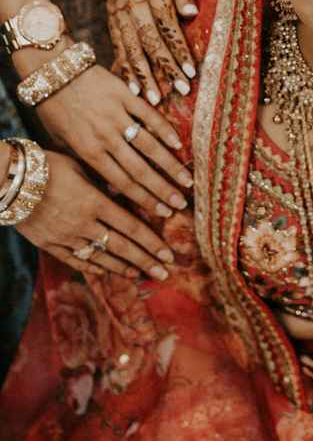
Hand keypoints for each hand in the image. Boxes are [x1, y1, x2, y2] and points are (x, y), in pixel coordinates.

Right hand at [18, 151, 173, 280]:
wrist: (9, 180)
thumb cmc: (47, 165)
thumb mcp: (82, 166)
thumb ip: (104, 183)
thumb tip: (126, 190)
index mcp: (95, 202)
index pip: (132, 226)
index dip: (152, 242)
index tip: (169, 253)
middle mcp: (84, 223)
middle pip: (122, 246)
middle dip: (146, 260)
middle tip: (165, 272)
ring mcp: (66, 237)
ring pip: (101, 257)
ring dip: (124, 267)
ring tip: (142, 275)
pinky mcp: (50, 244)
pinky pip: (76, 260)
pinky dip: (94, 267)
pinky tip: (108, 272)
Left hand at [36, 63, 192, 218]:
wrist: (52, 73)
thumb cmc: (54, 110)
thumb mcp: (62, 143)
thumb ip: (85, 165)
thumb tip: (110, 190)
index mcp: (88, 151)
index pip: (121, 183)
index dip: (144, 200)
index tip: (162, 213)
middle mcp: (105, 136)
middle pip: (139, 169)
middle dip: (162, 190)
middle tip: (181, 204)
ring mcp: (116, 115)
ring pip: (148, 145)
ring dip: (170, 165)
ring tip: (187, 180)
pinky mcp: (124, 94)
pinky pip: (148, 114)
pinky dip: (164, 129)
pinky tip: (178, 143)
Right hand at [104, 0, 197, 103]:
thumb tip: (192, 13)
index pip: (167, 23)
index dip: (178, 47)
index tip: (191, 70)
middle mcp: (133, 7)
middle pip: (150, 41)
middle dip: (165, 67)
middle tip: (180, 89)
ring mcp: (120, 19)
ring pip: (132, 50)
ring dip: (144, 76)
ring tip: (155, 99)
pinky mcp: (112, 27)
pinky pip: (119, 51)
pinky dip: (125, 71)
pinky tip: (133, 90)